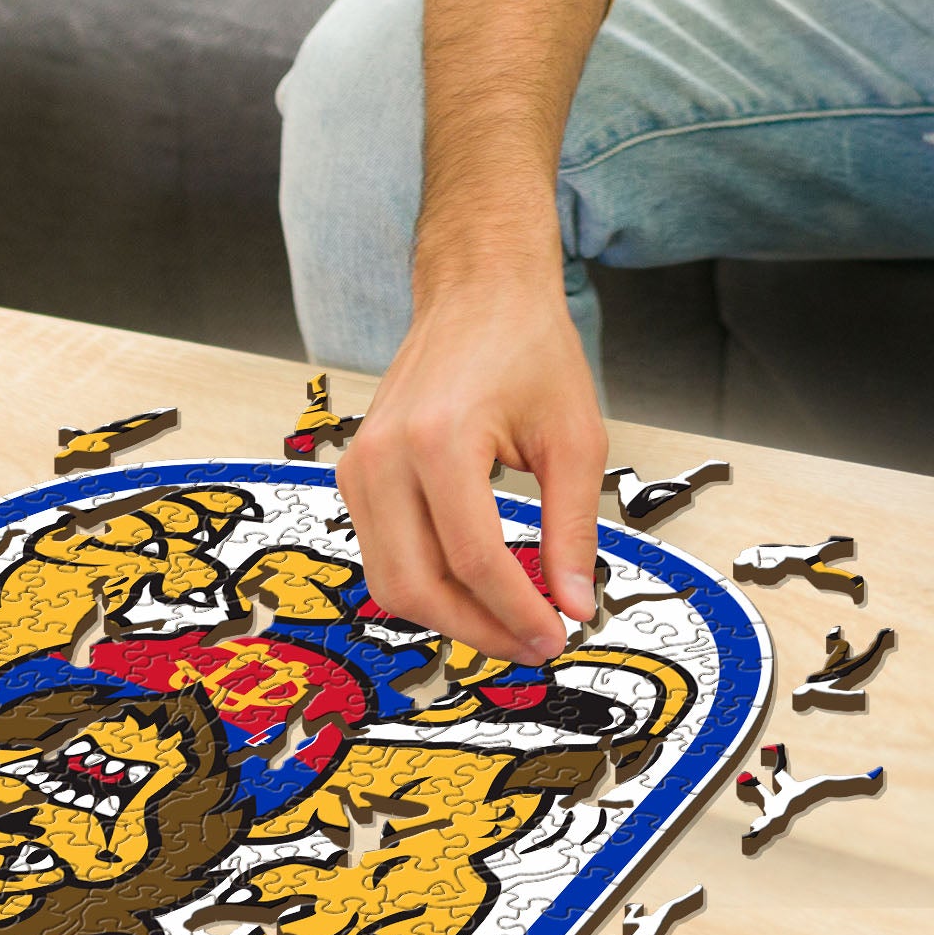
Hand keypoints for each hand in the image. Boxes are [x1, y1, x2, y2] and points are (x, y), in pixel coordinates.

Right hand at [334, 262, 603, 666]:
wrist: (478, 291)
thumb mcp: (574, 436)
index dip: (518, 612)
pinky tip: (476, 589)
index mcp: (439, 439)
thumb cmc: (527, 346)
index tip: (558, 635)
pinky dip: (427, 584)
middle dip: (478, 630)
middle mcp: (385, 455)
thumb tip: (576, 604)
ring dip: (450, 616)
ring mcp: (360, 465)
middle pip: (416, 585)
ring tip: (510, 623)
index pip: (474, 559)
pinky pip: (382, 553)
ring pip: (390, 581)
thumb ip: (573, 527)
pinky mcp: (357, 472)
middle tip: (534, 643)